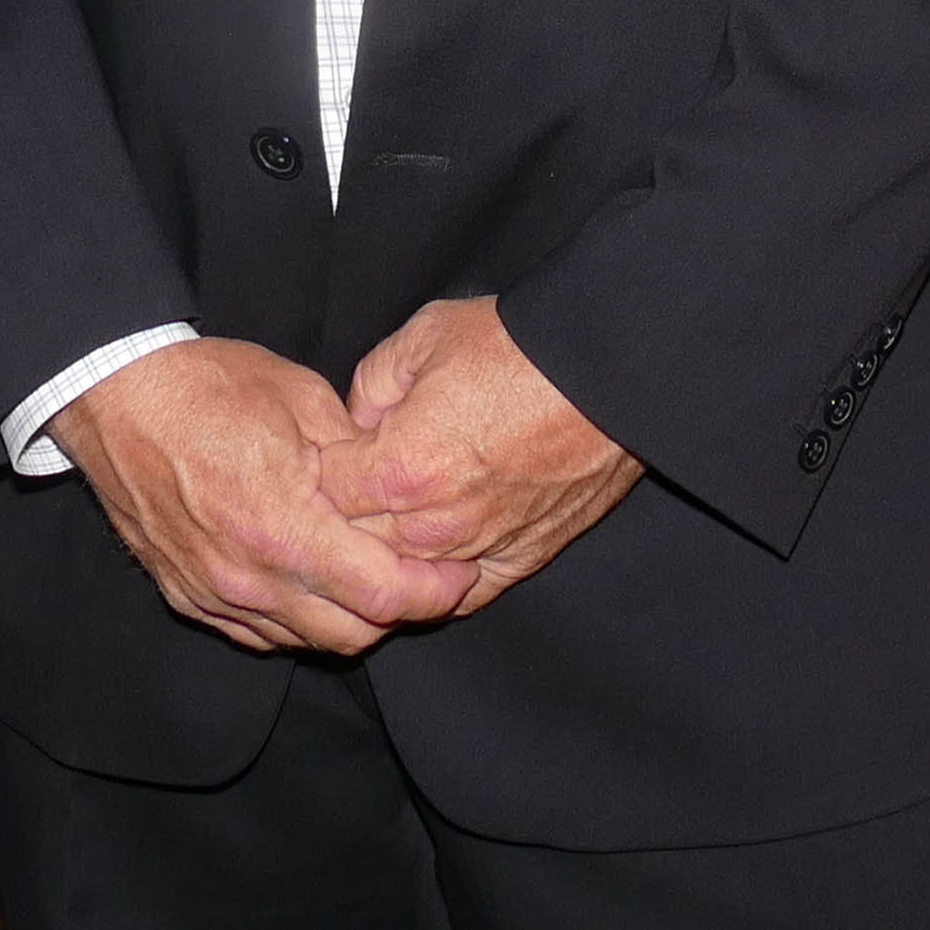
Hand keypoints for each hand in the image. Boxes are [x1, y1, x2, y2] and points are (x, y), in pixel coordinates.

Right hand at [55, 337, 477, 656]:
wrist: (115, 395)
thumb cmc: (208, 387)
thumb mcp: (303, 400)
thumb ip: (359, 459)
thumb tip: (402, 490)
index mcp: (285, 526)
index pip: (384, 595)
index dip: (435, 592)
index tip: (458, 571)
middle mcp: (249, 576)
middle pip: (352, 635)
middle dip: (399, 613)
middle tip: (424, 578)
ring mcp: (214, 594)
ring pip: (305, 641)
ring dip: (347, 618)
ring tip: (369, 576)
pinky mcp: (189, 597)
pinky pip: (259, 634)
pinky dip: (296, 618)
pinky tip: (310, 581)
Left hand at [318, 296, 641, 616]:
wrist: (606, 371)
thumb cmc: (519, 348)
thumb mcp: (424, 337)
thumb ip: (371, 386)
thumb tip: (357, 424)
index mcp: (400, 469)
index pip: (327, 495)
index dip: (323, 470)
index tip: (333, 451)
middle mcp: (434, 524)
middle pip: (359, 544)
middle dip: (348, 516)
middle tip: (358, 483)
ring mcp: (479, 548)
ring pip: (406, 575)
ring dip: (392, 549)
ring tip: (398, 511)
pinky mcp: (522, 558)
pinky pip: (464, 592)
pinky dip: (444, 578)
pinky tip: (438, 551)